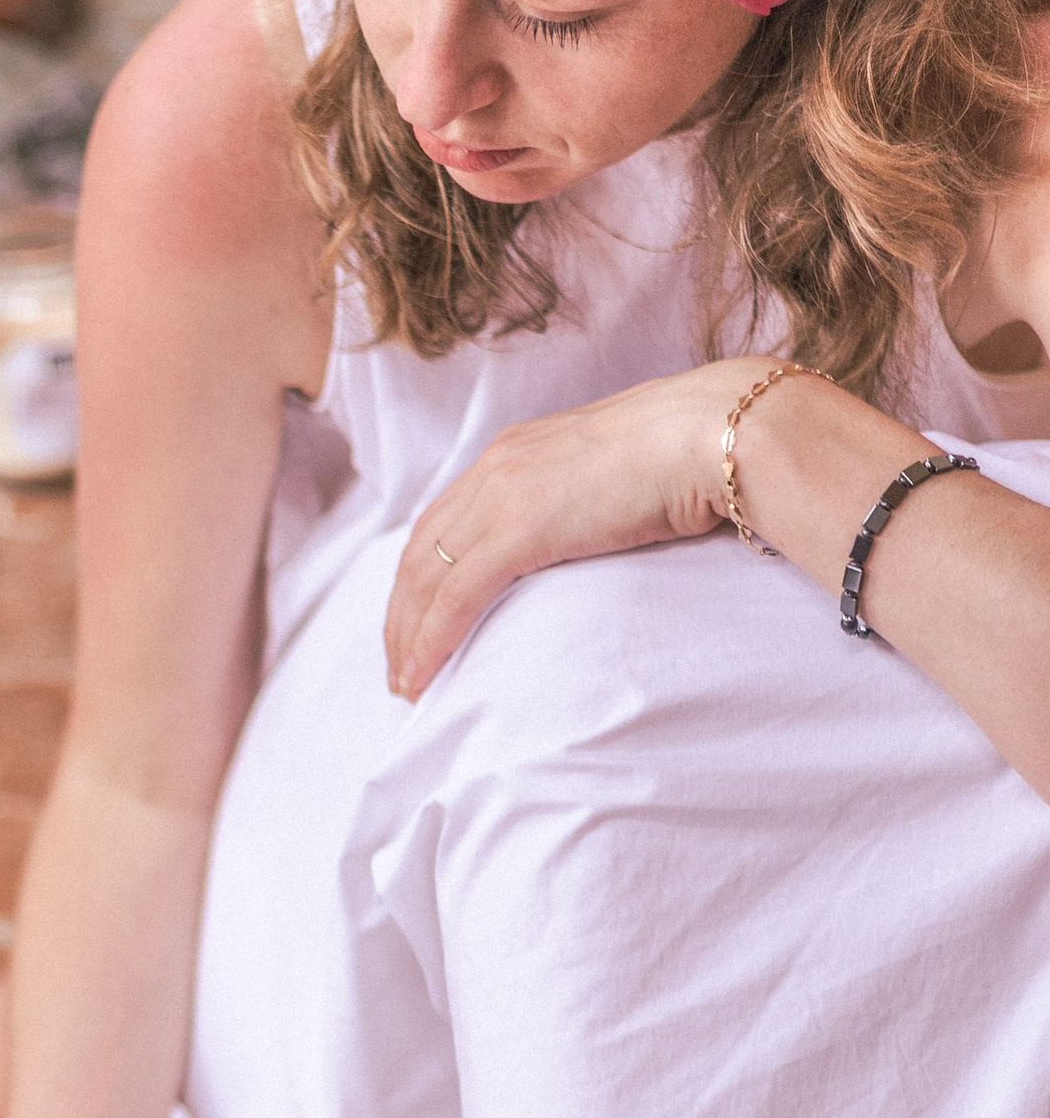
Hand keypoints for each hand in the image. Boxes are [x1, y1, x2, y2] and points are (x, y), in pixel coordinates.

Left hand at [385, 362, 754, 700]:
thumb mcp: (621, 473)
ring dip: (406, 636)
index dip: (422, 575)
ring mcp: (504, 495)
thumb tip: (597, 530)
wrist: (720, 432)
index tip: (415, 619)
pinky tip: (420, 676)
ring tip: (405, 685)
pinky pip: (455, 596)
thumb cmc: (695, 452)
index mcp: (516, 452)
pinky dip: (429, 640)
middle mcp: (497, 467)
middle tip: (398, 665)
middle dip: (401, 612)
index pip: (445, 520)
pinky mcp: (520, 529)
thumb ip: (588, 499)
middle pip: (422, 551)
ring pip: (427, 578)